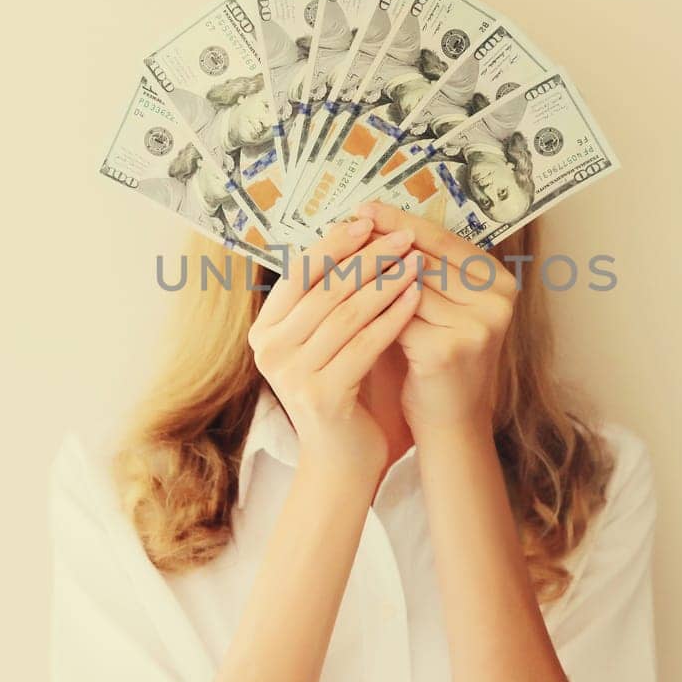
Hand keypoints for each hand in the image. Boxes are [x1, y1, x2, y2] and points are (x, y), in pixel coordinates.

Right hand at [248, 216, 420, 476]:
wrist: (342, 460)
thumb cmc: (342, 391)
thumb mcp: (327, 339)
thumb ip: (332, 297)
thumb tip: (362, 233)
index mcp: (265, 329)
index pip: (299, 272)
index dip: (335, 243)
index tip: (370, 220)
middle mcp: (269, 349)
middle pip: (323, 288)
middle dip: (367, 258)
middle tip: (402, 237)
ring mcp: (291, 374)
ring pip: (345, 313)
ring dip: (384, 283)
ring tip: (415, 262)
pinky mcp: (321, 395)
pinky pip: (363, 345)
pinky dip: (391, 318)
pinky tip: (414, 299)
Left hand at [357, 203, 517, 441]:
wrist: (451, 424)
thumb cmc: (437, 361)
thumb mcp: (439, 309)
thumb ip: (419, 270)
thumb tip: (371, 221)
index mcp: (498, 280)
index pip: (442, 238)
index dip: (400, 222)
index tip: (363, 208)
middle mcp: (496, 298)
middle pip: (424, 257)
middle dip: (378, 243)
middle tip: (340, 227)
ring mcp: (477, 325)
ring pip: (406, 285)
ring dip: (366, 273)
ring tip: (332, 259)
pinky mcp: (449, 349)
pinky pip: (396, 317)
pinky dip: (367, 308)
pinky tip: (338, 299)